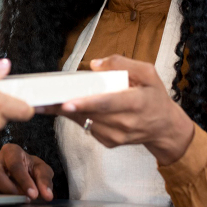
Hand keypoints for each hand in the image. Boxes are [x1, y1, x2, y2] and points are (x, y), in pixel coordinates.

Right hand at [0, 143, 53, 199]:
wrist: (20, 172)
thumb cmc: (30, 169)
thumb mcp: (42, 171)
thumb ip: (45, 180)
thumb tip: (47, 195)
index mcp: (10, 151)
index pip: (15, 165)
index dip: (24, 181)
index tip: (33, 194)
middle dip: (10, 189)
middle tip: (24, 199)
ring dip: (4, 196)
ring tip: (18, 200)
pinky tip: (9, 201)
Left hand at [45, 56, 194, 165]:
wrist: (164, 127)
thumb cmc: (155, 97)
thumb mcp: (148, 73)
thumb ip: (123, 64)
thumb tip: (95, 65)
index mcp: (136, 103)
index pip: (107, 104)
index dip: (86, 103)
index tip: (67, 102)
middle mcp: (125, 123)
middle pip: (90, 114)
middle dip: (64, 106)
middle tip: (41, 98)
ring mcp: (117, 136)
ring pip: (85, 122)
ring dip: (65, 112)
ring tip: (45, 101)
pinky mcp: (110, 142)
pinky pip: (87, 128)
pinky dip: (76, 117)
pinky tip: (66, 107)